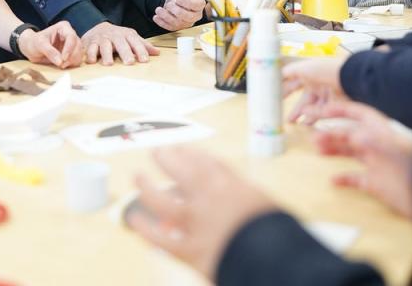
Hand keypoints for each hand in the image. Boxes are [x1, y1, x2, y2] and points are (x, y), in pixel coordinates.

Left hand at [16, 21, 83, 68]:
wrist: (31, 49)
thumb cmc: (34, 42)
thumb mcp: (39, 44)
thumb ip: (50, 51)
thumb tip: (61, 62)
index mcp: (63, 27)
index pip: (71, 37)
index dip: (69, 49)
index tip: (63, 59)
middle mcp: (70, 35)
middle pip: (78, 46)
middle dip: (71, 57)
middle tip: (61, 65)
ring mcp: (72, 45)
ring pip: (79, 54)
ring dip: (72, 62)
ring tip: (61, 66)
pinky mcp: (72, 54)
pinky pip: (77, 60)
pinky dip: (72, 65)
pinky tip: (63, 66)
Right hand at [80, 22, 159, 64]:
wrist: (97, 27)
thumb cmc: (117, 36)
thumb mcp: (130, 38)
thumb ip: (143, 45)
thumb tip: (158, 52)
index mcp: (126, 34)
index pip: (135, 41)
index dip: (140, 50)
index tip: (145, 60)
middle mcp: (114, 36)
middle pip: (120, 43)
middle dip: (125, 52)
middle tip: (129, 62)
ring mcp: (102, 39)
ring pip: (104, 45)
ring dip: (106, 54)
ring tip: (109, 64)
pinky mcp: (91, 43)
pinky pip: (90, 48)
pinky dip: (90, 54)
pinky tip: (92, 62)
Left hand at [128, 147, 274, 278]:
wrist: (276, 260)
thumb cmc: (277, 233)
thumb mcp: (265, 204)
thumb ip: (246, 197)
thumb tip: (237, 197)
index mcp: (230, 186)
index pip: (206, 163)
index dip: (191, 155)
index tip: (182, 150)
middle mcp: (208, 198)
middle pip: (181, 171)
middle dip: (167, 160)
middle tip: (157, 152)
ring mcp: (196, 223)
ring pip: (162, 200)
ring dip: (147, 186)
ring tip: (138, 175)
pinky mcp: (190, 249)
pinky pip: (160, 237)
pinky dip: (145, 228)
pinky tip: (134, 218)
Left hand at [153, 0, 204, 30]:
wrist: (174, 1)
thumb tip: (174, 2)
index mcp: (199, 4)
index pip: (197, 5)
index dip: (187, 3)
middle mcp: (195, 15)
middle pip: (188, 17)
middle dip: (176, 11)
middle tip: (169, 5)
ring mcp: (187, 23)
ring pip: (177, 23)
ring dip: (166, 16)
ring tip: (158, 9)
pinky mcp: (178, 28)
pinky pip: (170, 27)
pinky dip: (162, 22)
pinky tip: (156, 17)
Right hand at [282, 55, 347, 123]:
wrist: (349, 78)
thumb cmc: (326, 70)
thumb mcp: (303, 68)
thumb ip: (288, 71)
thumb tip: (277, 72)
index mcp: (309, 74)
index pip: (293, 82)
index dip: (283, 89)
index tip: (273, 97)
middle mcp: (317, 84)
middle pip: (302, 98)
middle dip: (294, 107)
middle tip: (284, 115)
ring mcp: (326, 95)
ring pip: (311, 108)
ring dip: (302, 115)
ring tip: (292, 123)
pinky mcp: (334, 105)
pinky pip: (321, 113)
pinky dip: (313, 118)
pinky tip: (304, 124)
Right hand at [313, 101, 411, 219]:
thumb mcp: (393, 156)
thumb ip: (373, 142)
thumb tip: (353, 134)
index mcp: (384, 134)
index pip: (360, 114)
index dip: (341, 110)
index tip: (322, 110)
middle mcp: (379, 145)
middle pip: (351, 133)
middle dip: (332, 132)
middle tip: (313, 137)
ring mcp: (377, 164)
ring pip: (351, 152)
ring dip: (334, 150)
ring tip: (318, 151)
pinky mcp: (376, 183)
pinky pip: (356, 177)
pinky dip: (344, 178)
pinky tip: (333, 180)